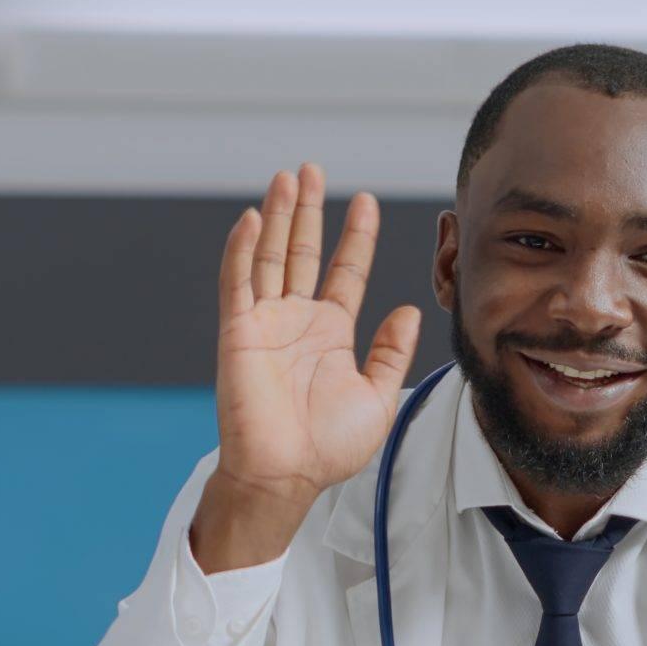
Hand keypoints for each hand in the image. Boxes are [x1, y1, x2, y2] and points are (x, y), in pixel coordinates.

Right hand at [194, 164, 421, 571]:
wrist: (288, 476)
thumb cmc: (329, 448)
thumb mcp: (378, 397)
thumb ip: (391, 353)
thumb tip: (408, 311)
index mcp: (330, 332)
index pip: (344, 271)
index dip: (356, 237)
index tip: (366, 201)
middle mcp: (296, 320)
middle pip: (303, 251)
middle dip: (309, 210)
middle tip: (313, 169)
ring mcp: (265, 323)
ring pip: (271, 256)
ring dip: (278, 216)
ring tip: (288, 177)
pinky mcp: (238, 332)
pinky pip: (239, 282)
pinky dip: (243, 250)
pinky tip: (253, 217)